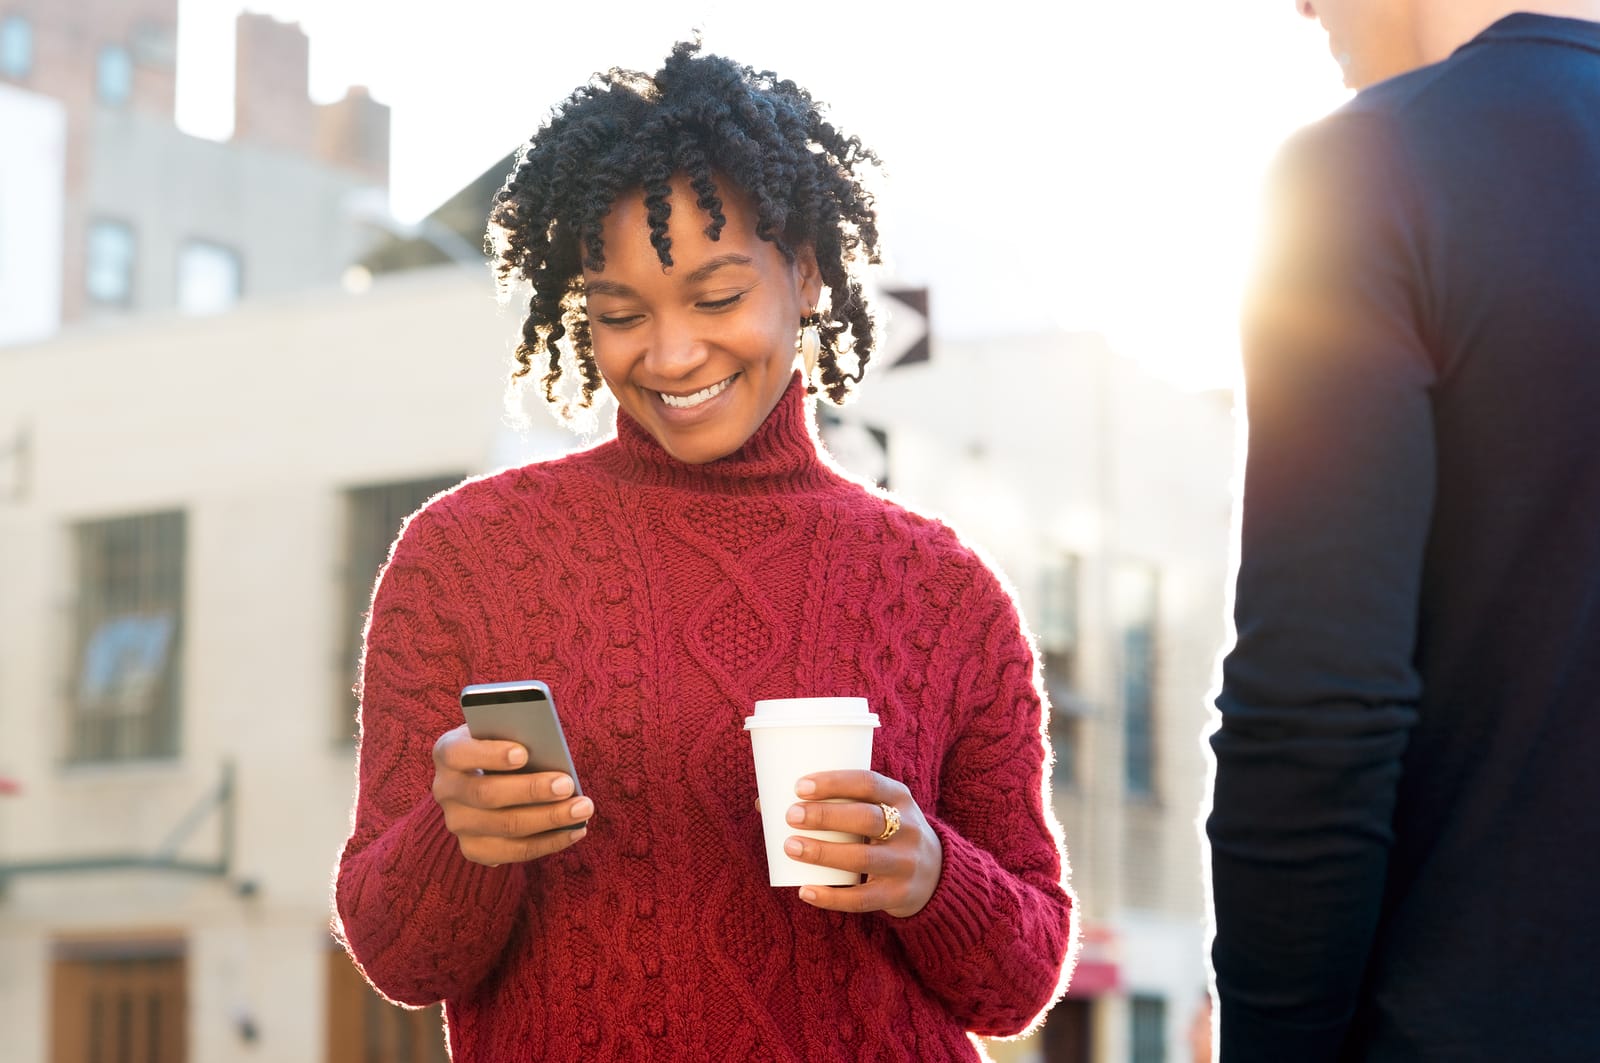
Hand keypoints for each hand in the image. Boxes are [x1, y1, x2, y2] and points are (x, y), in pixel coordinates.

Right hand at [431, 723, 591, 865]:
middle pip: (487, 795)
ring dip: (549, 819)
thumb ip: (517, 732)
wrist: (485, 775)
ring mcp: (457, 824)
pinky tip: (576, 829)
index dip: (490, 755)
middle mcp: (445, 790)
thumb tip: (549, 747)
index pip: (459, 753)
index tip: (524, 753)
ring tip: (582, 808)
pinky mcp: (474, 849)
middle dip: (531, 790)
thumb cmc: (503, 745)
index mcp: (447, 752)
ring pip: (505, 827)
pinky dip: (550, 842)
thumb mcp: (503, 730)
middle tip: (567, 784)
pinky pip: (515, 852)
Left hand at [782, 769, 942, 917]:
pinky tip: (804, 890)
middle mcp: (908, 828)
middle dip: (826, 816)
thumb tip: (764, 802)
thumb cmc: (886, 832)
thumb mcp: (878, 809)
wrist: (936, 874)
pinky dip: (831, 896)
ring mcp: (905, 864)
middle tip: (790, 815)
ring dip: (823, 852)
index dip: (834, 782)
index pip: (869, 783)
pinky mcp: (898, 895)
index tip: (799, 786)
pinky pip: (862, 899)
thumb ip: (835, 804)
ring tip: (789, 847)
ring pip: (862, 859)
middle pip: (866, 819)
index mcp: (900, 798)